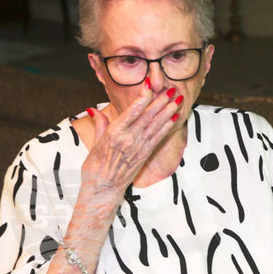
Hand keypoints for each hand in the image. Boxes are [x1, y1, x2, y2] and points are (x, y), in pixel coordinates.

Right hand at [83, 79, 183, 197]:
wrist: (103, 190)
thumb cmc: (95, 168)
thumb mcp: (95, 143)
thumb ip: (100, 125)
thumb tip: (94, 109)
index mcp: (115, 133)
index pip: (133, 110)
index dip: (143, 95)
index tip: (149, 83)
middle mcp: (129, 139)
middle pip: (148, 116)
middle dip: (161, 101)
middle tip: (172, 89)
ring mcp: (139, 147)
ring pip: (156, 125)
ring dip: (168, 112)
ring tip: (178, 100)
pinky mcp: (145, 155)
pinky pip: (158, 138)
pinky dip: (167, 127)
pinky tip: (174, 119)